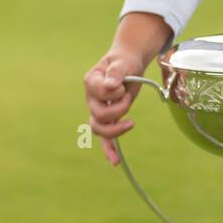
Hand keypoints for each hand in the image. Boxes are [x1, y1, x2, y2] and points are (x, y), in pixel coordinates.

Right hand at [83, 48, 147, 165]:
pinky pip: (105, 137)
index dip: (112, 92)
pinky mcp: (109, 118)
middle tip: (128, 96)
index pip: (96, 93)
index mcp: (91, 81)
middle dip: (119, 109)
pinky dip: (109, 149)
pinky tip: (115, 161)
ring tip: (131, 122)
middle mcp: (91, 98)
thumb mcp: (123, 62)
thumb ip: (116, 72)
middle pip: (98, 114)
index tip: (122, 85)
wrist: (128, 63)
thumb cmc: (125, 61)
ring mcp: (98, 109)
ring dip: (116, 128)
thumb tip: (110, 85)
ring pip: (99, 128)